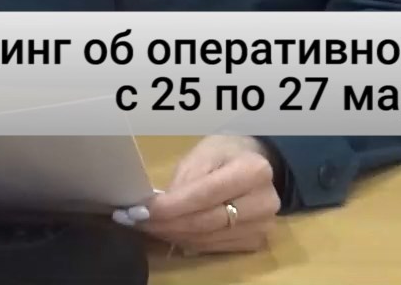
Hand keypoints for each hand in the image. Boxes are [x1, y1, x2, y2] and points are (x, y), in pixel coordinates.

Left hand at [116, 134, 281, 254]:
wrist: (256, 164)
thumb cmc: (226, 153)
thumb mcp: (204, 153)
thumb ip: (184, 180)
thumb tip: (158, 207)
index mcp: (253, 172)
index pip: (205, 195)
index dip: (171, 206)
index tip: (141, 211)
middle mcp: (264, 203)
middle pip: (206, 221)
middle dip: (167, 224)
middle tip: (136, 221)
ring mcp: (262, 226)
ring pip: (207, 239)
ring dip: (172, 235)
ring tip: (147, 226)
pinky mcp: (255, 242)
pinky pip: (213, 247)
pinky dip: (187, 241)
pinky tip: (169, 232)